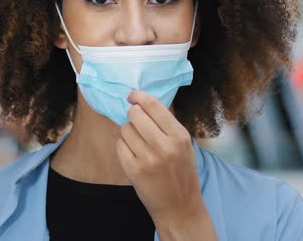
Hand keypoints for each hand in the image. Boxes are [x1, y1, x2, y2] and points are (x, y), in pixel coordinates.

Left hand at [115, 91, 215, 239]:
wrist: (179, 206)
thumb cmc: (180, 172)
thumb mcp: (184, 145)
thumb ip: (166, 124)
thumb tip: (142, 102)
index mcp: (179, 136)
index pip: (153, 105)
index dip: (138, 96)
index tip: (131, 96)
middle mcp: (164, 146)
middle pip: (135, 114)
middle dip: (132, 115)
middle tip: (136, 122)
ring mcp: (148, 159)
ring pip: (124, 129)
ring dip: (127, 132)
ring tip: (138, 143)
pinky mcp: (134, 171)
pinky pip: (119, 146)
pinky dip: (123, 147)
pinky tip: (133, 154)